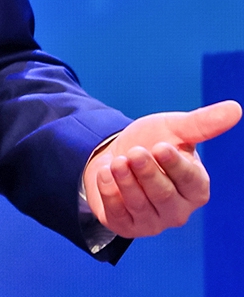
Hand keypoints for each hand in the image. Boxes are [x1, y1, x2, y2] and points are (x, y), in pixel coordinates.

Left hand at [85, 101, 241, 237]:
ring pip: (140, 205)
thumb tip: (235, 108)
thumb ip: (202, 123)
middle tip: (135, 152)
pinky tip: (104, 173)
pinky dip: (109, 192)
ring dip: (126, 180)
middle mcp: (178, 210)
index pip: (190, 181)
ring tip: (117, 161)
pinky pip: (117, 215)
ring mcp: (153, 222)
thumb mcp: (174, 130)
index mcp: (196, 188)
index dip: (174, 165)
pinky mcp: (127, 227)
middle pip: (164, 195)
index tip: (161, 147)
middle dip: (147, 172)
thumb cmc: (151, 144)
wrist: (114, 155)